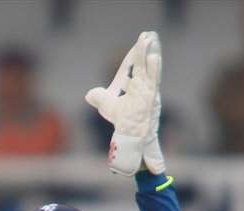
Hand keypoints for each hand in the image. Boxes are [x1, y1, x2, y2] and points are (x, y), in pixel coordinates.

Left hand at [85, 31, 163, 175]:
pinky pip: (153, 82)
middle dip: (143, 51)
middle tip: (145, 36)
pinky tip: (154, 57)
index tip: (138, 41)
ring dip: (148, 56)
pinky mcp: (150, 100)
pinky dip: (154, 69)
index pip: (134, 67)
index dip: (134, 55)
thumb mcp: (109, 107)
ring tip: (149, 42)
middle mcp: (143, 89)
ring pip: (148, 71)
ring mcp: (147, 94)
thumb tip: (89, 94)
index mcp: (136, 87)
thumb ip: (100, 98)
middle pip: (143, 66)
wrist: (130, 141)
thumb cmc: (123, 124)